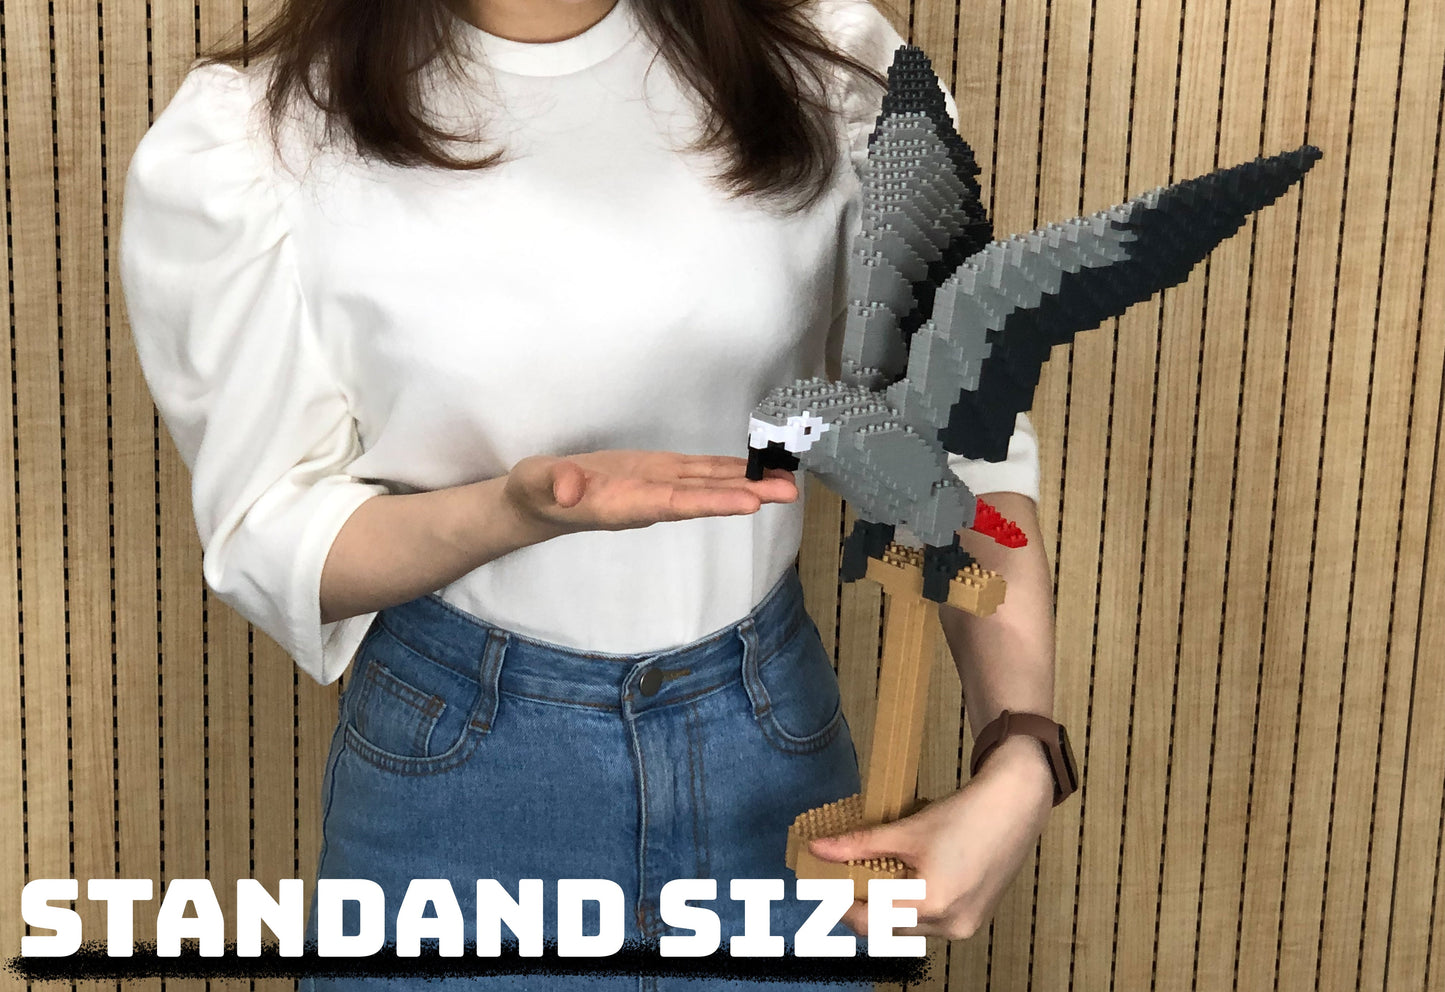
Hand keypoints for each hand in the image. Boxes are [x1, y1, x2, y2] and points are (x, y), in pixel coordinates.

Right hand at [503, 450, 797, 537]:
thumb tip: (570, 488)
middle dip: (747, 495)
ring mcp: (657, 487)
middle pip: (704, 498)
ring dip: (747, 483)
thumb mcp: (536, 485)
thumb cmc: (536, 494)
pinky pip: (697, 472)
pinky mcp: (657, 473)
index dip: (713, 502)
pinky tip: (753, 469)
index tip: (749, 502)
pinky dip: (726, 470)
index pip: (675, 504)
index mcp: (626, 505)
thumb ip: (554, 484)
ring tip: (787, 480)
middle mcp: (650, 500)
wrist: (537, 503)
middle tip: (789, 491)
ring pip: (708, 485)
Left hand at [807, 735, 1055, 939]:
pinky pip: (931, 922)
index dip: (840, 906)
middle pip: (888, 927)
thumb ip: (858, 843)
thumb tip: (817, 848)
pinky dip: (911, 906)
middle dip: (862, 906)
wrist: (1015, 806)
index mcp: (932, 904)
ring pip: (909, 927)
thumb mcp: (906, 829)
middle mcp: (949, 925)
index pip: (870, 921)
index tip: (822, 886)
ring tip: (871, 877)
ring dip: (887, 907)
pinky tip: (905, 881)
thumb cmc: (964, 815)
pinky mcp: (974, 919)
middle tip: (841, 880)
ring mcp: (965, 927)